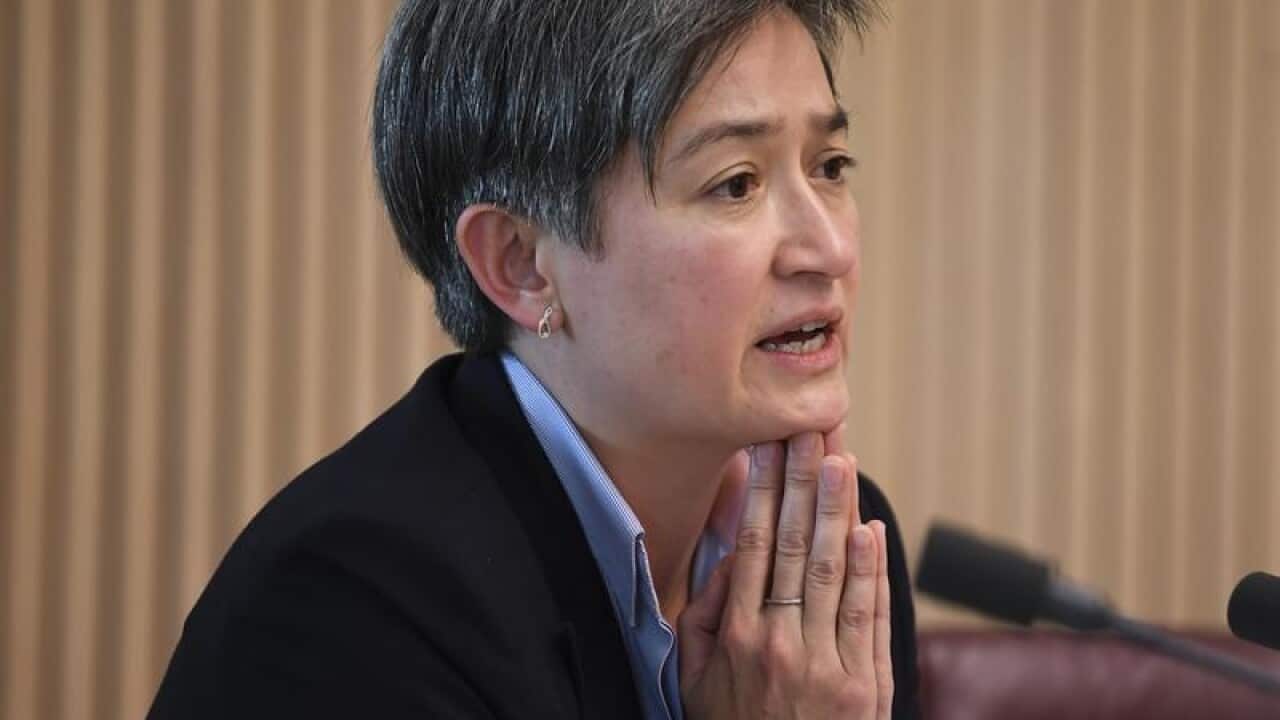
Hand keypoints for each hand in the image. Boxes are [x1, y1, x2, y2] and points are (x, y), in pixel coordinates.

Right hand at [679, 431, 892, 718]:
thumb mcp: (694, 678)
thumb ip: (704, 614)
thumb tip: (727, 555)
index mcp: (735, 634)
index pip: (753, 544)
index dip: (764, 490)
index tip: (768, 443)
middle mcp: (778, 642)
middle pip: (793, 544)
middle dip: (801, 480)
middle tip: (809, 428)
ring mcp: (824, 664)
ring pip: (833, 571)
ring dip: (838, 510)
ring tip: (841, 460)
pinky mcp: (862, 687)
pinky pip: (866, 618)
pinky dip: (871, 571)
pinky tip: (870, 529)